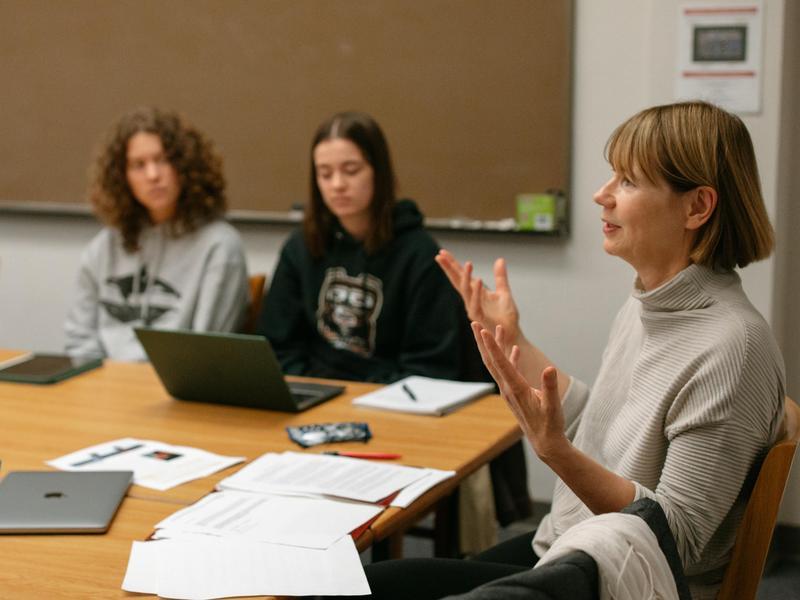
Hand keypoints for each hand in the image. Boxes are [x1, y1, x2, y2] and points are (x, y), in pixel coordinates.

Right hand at [435, 249, 520, 342]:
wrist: (511, 335)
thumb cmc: (506, 317)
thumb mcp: (504, 292)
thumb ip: (500, 277)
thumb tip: (499, 259)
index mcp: (475, 293)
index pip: (461, 276)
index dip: (452, 265)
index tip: (442, 253)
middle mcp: (471, 300)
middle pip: (457, 281)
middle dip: (449, 269)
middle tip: (440, 255)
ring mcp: (473, 308)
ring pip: (465, 290)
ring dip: (466, 277)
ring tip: (469, 263)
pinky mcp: (480, 317)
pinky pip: (476, 303)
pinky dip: (476, 291)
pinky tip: (478, 279)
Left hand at [473, 322, 566, 460]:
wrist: (545, 442)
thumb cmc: (549, 424)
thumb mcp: (552, 406)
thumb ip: (550, 387)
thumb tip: (549, 369)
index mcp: (515, 389)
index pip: (500, 363)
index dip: (492, 346)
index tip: (482, 330)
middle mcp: (507, 388)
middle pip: (491, 361)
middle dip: (482, 342)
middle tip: (474, 323)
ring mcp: (509, 391)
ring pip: (498, 364)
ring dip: (496, 346)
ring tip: (496, 328)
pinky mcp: (515, 392)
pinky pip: (509, 371)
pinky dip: (509, 358)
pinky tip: (514, 349)